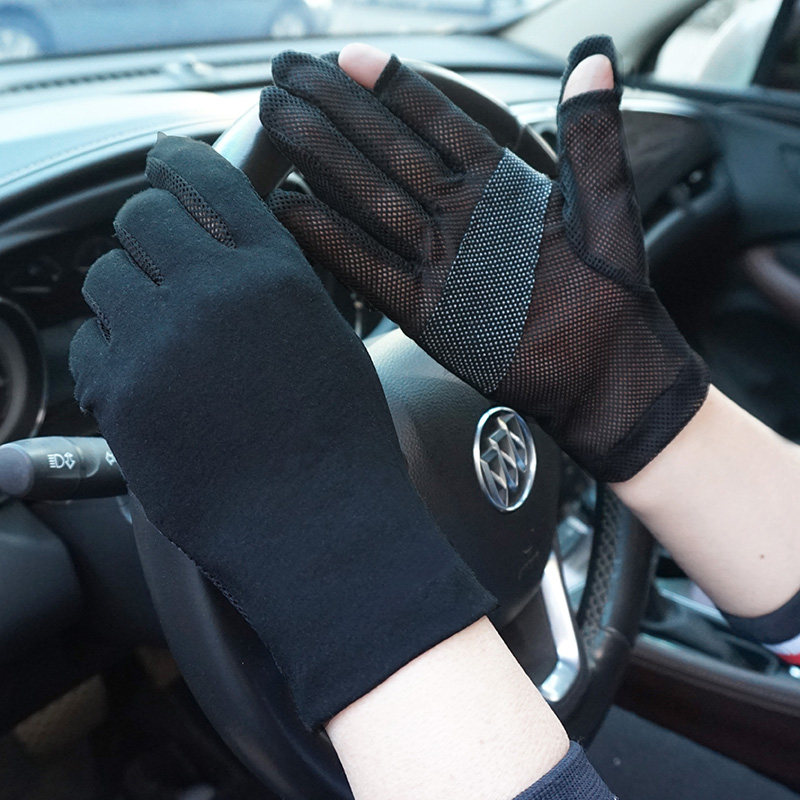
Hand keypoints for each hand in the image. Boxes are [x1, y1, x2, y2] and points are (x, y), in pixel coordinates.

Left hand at [69, 134, 492, 726]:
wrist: (320, 527)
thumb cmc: (338, 445)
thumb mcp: (326, 341)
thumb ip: (273, 285)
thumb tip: (225, 252)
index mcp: (277, 274)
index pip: (206, 179)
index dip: (175, 164)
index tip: (162, 165)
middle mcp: (217, 292)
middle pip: (138, 217)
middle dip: (145, 237)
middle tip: (160, 269)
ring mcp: (163, 342)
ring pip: (104, 278)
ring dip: (126, 299)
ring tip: (164, 343)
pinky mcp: (122, 395)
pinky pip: (89, 347)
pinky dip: (111, 359)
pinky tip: (153, 390)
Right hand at [259, 36, 708, 481]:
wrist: (606, 371)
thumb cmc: (614, 294)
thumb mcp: (607, 205)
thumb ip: (591, 134)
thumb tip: (595, 54)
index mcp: (499, 186)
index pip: (437, 121)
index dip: (393, 86)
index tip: (348, 55)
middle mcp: (458, 217)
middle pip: (386, 151)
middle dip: (335, 110)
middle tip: (284, 76)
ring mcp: (438, 262)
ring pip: (368, 199)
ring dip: (321, 159)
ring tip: (275, 122)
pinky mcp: (426, 311)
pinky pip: (369, 268)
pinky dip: (330, 240)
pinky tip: (292, 210)